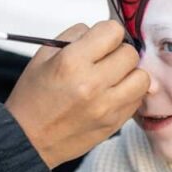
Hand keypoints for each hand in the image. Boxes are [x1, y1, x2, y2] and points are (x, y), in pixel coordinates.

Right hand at [5, 20, 147, 168]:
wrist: (29, 139)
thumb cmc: (34, 96)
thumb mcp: (44, 56)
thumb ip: (75, 36)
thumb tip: (102, 32)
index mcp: (72, 62)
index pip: (113, 32)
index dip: (107, 33)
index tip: (100, 42)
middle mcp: (92, 84)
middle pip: (130, 53)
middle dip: (118, 52)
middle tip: (105, 61)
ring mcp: (106, 107)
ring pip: (142, 78)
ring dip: (130, 74)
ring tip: (113, 78)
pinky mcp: (114, 123)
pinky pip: (138, 99)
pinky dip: (129, 93)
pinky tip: (112, 95)